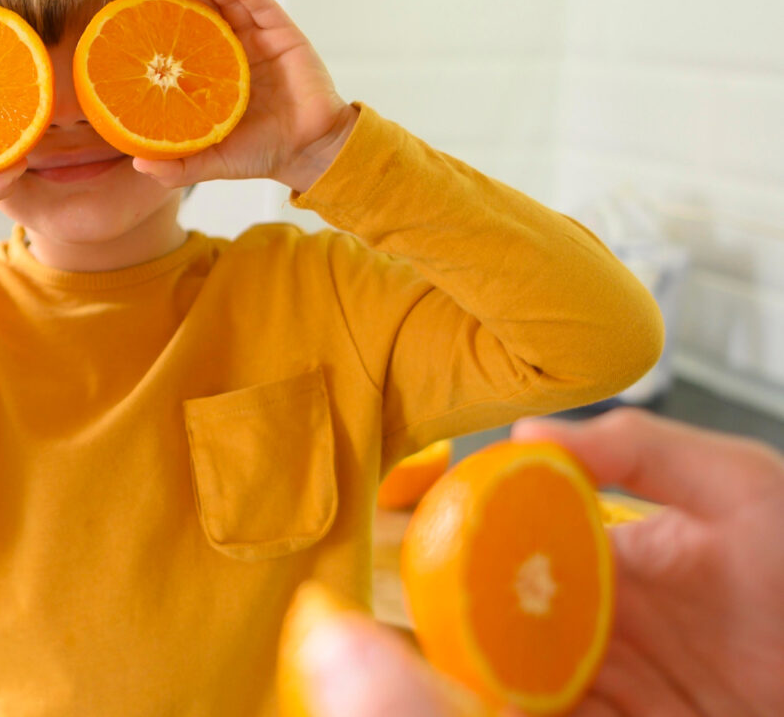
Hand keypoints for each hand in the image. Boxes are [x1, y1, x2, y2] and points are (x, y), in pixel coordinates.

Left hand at [134, 0, 357, 192]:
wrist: (307, 154)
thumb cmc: (259, 155)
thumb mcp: (211, 162)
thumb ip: (177, 167)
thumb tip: (138, 164)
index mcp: (211, 74)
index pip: (181, 38)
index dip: (161, 19)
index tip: (137, 4)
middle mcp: (232, 51)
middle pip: (203, 11)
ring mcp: (258, 40)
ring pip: (230, 2)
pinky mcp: (284, 35)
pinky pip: (262, 5)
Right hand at [291, 409, 783, 716]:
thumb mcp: (737, 488)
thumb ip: (638, 448)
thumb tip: (529, 432)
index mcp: (607, 553)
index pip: (509, 543)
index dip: (455, 541)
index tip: (407, 540)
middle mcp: (594, 620)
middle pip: (493, 623)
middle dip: (438, 624)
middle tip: (384, 628)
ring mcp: (604, 685)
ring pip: (505, 681)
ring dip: (458, 677)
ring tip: (408, 673)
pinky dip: (500, 710)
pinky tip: (469, 697)